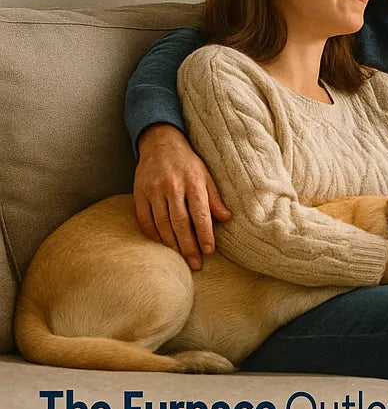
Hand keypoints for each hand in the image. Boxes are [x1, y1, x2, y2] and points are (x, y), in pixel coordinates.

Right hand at [133, 124, 232, 270]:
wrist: (161, 144)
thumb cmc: (188, 163)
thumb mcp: (206, 175)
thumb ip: (214, 198)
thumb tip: (227, 218)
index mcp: (193, 182)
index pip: (200, 213)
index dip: (204, 233)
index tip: (209, 250)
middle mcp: (173, 187)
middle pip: (180, 223)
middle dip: (188, 246)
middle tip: (195, 264)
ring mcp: (154, 191)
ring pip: (162, 224)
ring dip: (171, 244)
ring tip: (180, 259)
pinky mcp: (139, 193)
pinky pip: (144, 220)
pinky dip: (153, 235)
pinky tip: (162, 244)